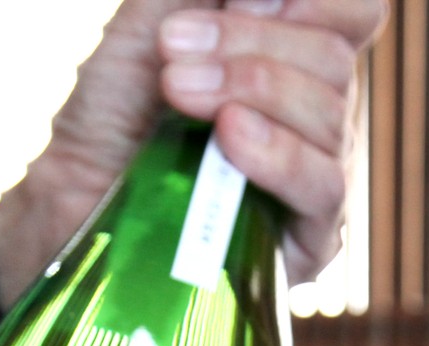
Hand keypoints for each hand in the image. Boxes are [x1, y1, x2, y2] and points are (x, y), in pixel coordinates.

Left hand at [0, 0, 386, 294]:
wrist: (73, 198)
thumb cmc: (112, 112)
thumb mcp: (150, 22)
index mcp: (292, 55)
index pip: (355, 14)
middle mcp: (313, 114)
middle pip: (335, 57)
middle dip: (249, 39)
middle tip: (172, 48)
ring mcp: (315, 176)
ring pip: (331, 114)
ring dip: (252, 87)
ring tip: (177, 90)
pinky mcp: (306, 241)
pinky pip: (322, 185)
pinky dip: (277, 151)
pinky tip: (229, 135)